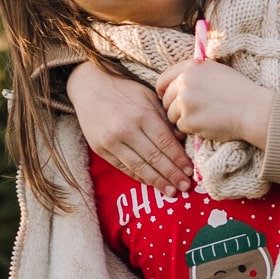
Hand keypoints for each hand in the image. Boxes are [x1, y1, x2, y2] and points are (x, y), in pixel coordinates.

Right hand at [69, 60, 192, 192]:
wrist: (89, 86)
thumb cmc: (124, 90)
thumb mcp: (149, 97)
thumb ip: (165, 119)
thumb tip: (181, 140)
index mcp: (142, 115)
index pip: (165, 143)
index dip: (179, 159)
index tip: (190, 171)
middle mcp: (126, 130)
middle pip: (154, 158)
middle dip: (171, 174)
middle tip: (185, 187)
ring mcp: (111, 142)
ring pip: (138, 167)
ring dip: (157, 181)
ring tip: (171, 191)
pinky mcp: (100, 149)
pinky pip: (123, 167)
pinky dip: (138, 177)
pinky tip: (151, 183)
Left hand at [156, 59, 276, 148]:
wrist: (253, 109)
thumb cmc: (240, 91)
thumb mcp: (216, 71)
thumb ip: (195, 73)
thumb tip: (177, 82)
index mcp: (191, 67)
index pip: (164, 78)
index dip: (164, 90)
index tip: (165, 96)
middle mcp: (184, 82)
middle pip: (167, 99)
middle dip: (175, 107)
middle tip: (192, 112)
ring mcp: (184, 102)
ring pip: (172, 115)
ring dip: (183, 119)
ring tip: (204, 117)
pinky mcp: (188, 120)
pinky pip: (181, 127)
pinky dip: (191, 128)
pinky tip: (207, 124)